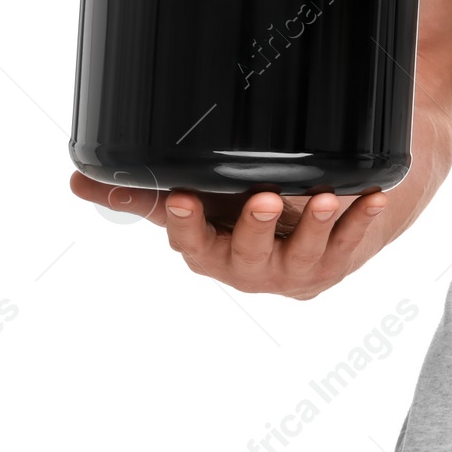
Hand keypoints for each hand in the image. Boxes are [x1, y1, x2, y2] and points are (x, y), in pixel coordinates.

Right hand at [69, 172, 388, 298]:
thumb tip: (79, 181)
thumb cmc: (242, 207)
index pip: (191, 244)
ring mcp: (296, 271)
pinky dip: (362, 219)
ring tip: (327, 197)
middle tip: (266, 199)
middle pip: (248, 255)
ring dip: (317, 226)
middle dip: (256, 229)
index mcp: (210, 254)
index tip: (182, 197)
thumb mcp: (198, 200)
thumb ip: (145, 194)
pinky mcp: (336, 262)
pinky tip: (373, 196)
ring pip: (305, 253)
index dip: (186, 224)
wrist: (312, 217)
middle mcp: (250, 270)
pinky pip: (352, 242)